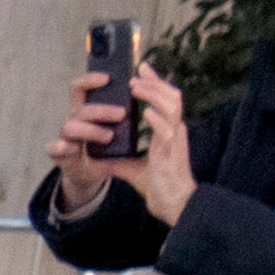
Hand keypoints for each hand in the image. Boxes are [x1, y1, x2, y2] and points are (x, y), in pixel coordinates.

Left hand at [112, 63, 196, 224]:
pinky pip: (168, 130)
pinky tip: (145, 112)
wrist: (173, 204)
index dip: (155, 83)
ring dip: (154, 94)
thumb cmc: (158, 186)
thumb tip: (98, 161)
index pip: (164, 99)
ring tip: (137, 86)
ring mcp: (176, 139)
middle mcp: (175, 130)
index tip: (141, 70)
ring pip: (173, 106)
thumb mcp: (132, 170)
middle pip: (172, 95)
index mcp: (168, 131)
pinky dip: (157, 118)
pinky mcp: (173, 151)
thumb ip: (118, 162)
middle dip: (155, 81)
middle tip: (137, 72)